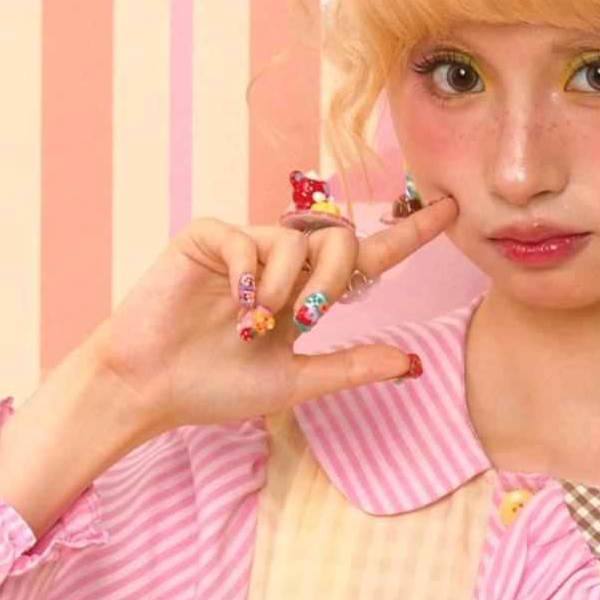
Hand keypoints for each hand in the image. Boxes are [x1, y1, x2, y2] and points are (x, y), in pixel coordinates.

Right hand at [83, 193, 459, 451]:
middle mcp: (279, 264)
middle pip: (339, 240)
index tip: (449, 210)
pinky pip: (247, 238)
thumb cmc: (214, 388)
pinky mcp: (206, 238)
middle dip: (334, 279)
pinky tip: (237, 307)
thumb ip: (351, 367)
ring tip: (256, 325)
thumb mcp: (295, 382)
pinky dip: (250, 275)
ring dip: (286, 288)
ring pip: (296, 239)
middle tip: (306, 319)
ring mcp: (243, 247)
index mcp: (303, 295)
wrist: (150, 389)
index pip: (367, 259)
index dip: (407, 235)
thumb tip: (413, 363)